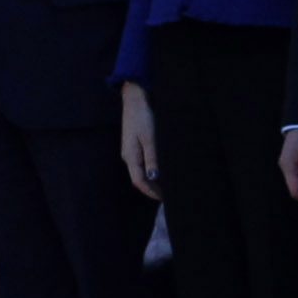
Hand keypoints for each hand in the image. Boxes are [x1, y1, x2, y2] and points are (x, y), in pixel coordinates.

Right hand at [118, 81, 161, 200]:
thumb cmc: (143, 117)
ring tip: (167, 185)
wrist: (135, 99)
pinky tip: (161, 170)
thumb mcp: (150, 138)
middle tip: (169, 195)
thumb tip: (154, 178)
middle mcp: (129, 156)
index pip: (139, 181)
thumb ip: (152, 158)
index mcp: (130, 156)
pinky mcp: (134, 145)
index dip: (151, 192)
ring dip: (153, 180)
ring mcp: (130, 151)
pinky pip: (142, 163)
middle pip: (139, 178)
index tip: (164, 199)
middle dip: (152, 189)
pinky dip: (151, 170)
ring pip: (141, 171)